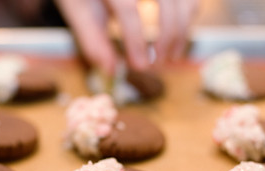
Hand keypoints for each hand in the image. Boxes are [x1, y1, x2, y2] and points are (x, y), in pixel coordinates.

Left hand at [55, 0, 199, 74]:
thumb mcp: (76, 7)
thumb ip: (91, 38)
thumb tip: (110, 70)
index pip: (127, 8)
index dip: (135, 40)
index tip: (140, 66)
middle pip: (166, 1)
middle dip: (167, 37)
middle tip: (157, 65)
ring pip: (184, 0)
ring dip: (182, 30)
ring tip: (170, 56)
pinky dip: (187, 17)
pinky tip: (176, 38)